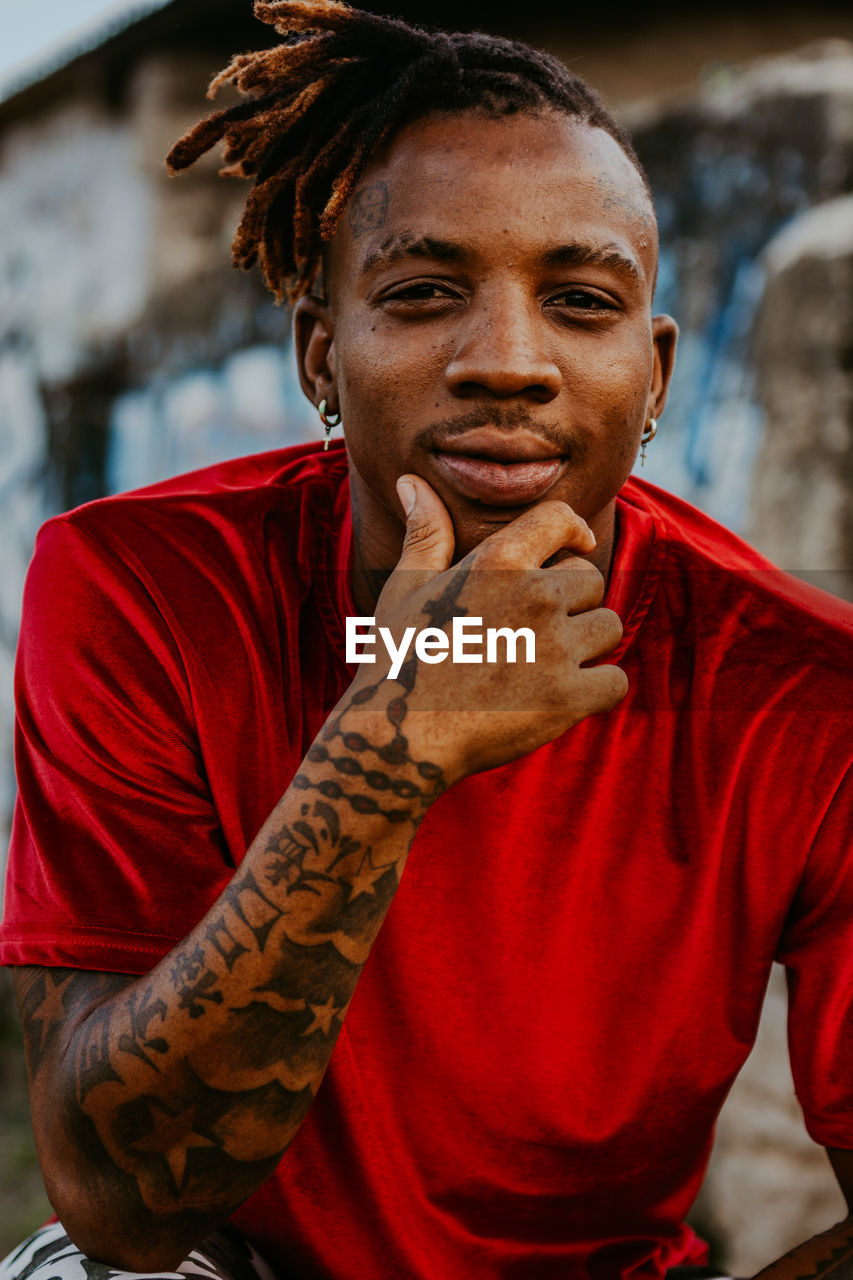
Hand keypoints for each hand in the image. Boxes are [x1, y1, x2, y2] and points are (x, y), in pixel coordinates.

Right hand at [348, 474, 627, 783]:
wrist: (400, 735)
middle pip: (591, 580)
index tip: (573, 549)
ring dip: (586, 647)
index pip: (563, 519)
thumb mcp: (406, 586)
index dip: (574, 532)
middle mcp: (535, 596)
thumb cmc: (399, 658)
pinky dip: (596, 692)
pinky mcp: (569, 698)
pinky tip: (560, 699)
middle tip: (530, 634)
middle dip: (571, 603)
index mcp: (498, 561)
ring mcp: (555, 648)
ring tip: (542, 666)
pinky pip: (615, 682)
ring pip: (608, 628)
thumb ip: (426, 532)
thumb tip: (411, 480)